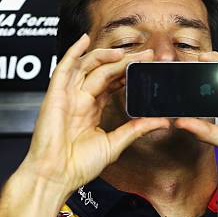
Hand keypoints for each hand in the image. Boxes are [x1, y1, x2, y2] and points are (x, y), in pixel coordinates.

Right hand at [18, 34, 169, 195]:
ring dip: (105, 56)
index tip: (148, 66)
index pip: (113, 83)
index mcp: (91, 109)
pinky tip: (85, 40)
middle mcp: (80, 99)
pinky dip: (73, 52)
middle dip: (124, 62)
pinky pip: (63, 68)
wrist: (56, 176)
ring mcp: (67, 96)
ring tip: (124, 52)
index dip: (129, 72)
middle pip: (104, 72)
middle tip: (146, 55)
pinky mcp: (55, 96)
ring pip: (87, 67)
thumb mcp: (114, 144)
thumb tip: (161, 121)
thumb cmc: (78, 165)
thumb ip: (136, 129)